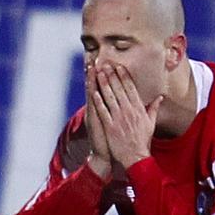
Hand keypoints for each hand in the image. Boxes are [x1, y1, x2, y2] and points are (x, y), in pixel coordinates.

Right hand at [84, 62, 111, 177]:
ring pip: (92, 94)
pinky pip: (94, 107)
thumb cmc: (112, 141)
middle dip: (94, 73)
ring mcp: (95, 114)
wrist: (104, 156)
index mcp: (104, 109)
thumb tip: (124, 104)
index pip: (103, 89)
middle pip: (95, 87)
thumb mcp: (115, 124)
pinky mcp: (94, 122)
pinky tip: (92, 88)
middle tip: (93, 59)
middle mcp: (97, 109)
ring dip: (91, 81)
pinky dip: (92, 97)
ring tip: (90, 67)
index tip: (104, 63)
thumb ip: (119, 113)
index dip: (103, 77)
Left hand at [91, 64, 162, 169]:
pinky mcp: (110, 126)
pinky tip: (94, 91)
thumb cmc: (143, 141)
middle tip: (106, 64)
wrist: (136, 157)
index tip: (119, 67)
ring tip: (99, 73)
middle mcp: (129, 112)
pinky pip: (103, 111)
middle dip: (112, 75)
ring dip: (104, 84)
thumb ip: (154, 109)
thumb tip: (160, 97)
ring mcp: (119, 118)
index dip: (124, 77)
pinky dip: (99, 101)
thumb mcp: (151, 123)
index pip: (131, 89)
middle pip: (119, 90)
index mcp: (139, 110)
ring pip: (110, 97)